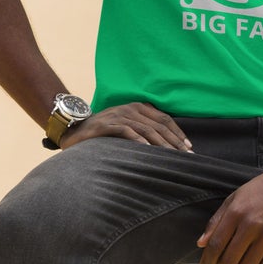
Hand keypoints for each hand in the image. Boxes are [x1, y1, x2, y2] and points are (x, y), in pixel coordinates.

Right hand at [59, 102, 191, 150]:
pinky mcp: (106, 125)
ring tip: (172, 156)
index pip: (164, 119)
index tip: (188, 147)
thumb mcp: (126, 127)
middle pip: (158, 125)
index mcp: (138, 107)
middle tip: (185, 156)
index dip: (178, 133)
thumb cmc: (104, 132)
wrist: (74, 129)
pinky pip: (126, 131)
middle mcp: (129, 109)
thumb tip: (167, 146)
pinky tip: (148, 150)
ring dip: (161, 144)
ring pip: (146, 129)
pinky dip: (138, 141)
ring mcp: (118, 116)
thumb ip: (143, 130)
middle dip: (174, 141)